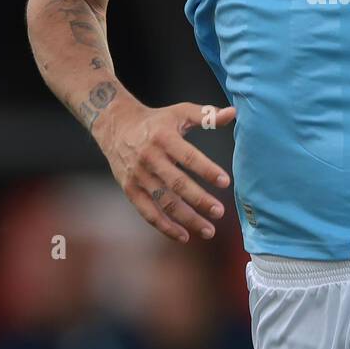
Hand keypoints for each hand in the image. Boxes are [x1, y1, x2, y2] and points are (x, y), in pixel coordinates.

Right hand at [93, 98, 235, 241]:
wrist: (116, 125)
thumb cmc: (157, 120)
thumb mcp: (180, 112)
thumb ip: (206, 115)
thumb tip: (234, 113)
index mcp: (164, 138)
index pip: (188, 157)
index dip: (207, 170)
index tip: (225, 182)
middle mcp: (149, 158)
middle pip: (177, 184)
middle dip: (199, 200)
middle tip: (220, 212)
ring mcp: (138, 176)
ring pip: (164, 202)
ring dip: (187, 219)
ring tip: (209, 230)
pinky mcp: (130, 189)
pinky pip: (148, 212)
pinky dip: (165, 227)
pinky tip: (184, 236)